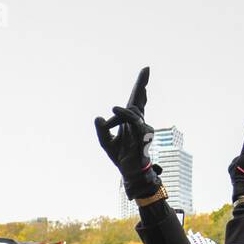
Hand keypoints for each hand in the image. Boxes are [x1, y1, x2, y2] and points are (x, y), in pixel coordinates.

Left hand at [94, 67, 161, 198]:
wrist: (129, 172)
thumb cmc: (121, 156)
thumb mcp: (105, 142)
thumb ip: (101, 130)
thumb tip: (97, 118)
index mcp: (130, 121)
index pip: (135, 101)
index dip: (139, 87)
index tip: (145, 71)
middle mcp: (138, 122)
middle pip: (140, 100)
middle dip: (141, 85)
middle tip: (145, 70)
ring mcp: (143, 129)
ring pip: (135, 112)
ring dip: (122, 112)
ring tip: (113, 110)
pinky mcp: (143, 137)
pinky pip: (136, 124)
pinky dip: (126, 117)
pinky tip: (116, 111)